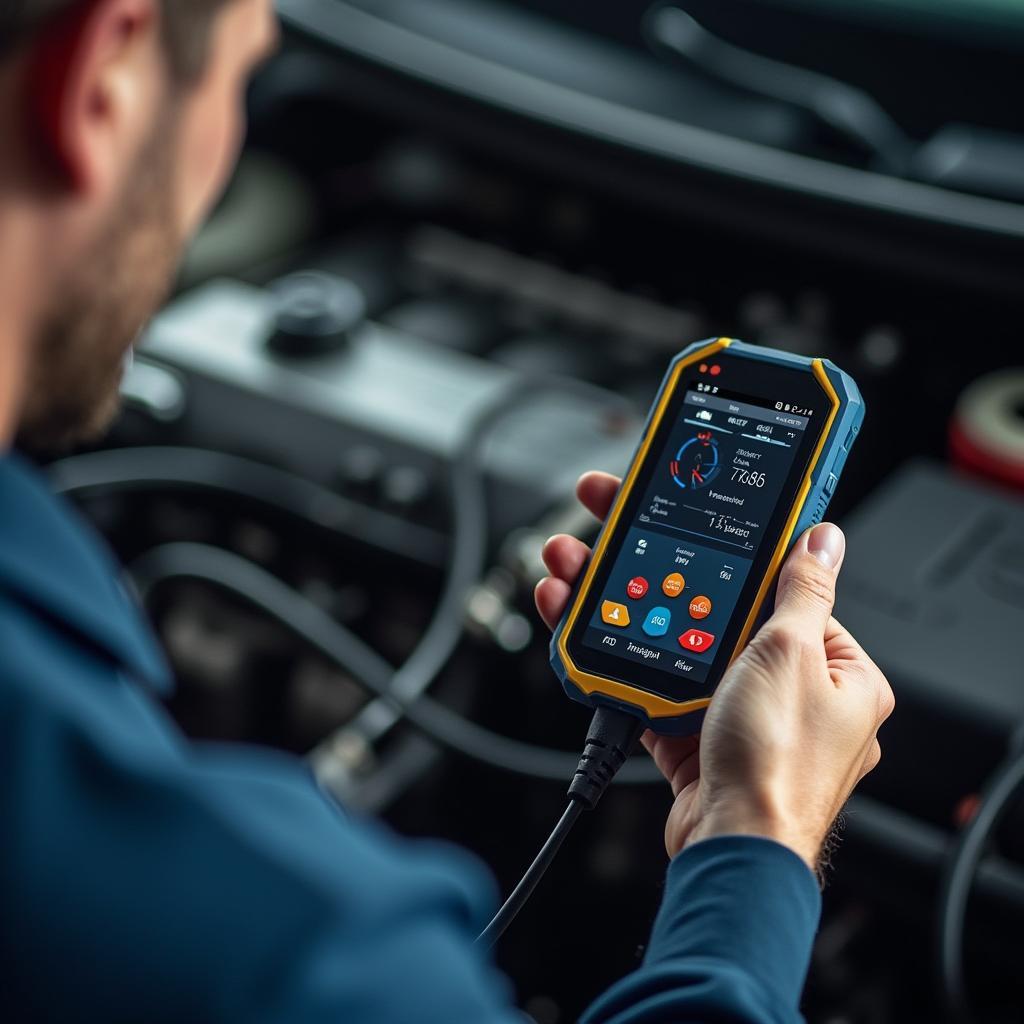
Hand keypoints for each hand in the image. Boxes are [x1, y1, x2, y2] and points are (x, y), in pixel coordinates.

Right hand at [536, 472, 894, 871]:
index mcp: (835, 668)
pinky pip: (655, 685)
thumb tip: (823, 542)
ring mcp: (739, 712)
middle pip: (713, 611)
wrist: (732, 848)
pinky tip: (580, 627)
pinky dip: (621, 662)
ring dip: (622, 612)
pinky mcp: (697, 735)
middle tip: (611, 532)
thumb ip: (801, 593)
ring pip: (674, 645)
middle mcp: (789, 689)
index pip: (781, 588)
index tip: (694, 521)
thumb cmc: (778, 767)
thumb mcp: (790, 654)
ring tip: (573, 571)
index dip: (732, 552)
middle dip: (656, 575)